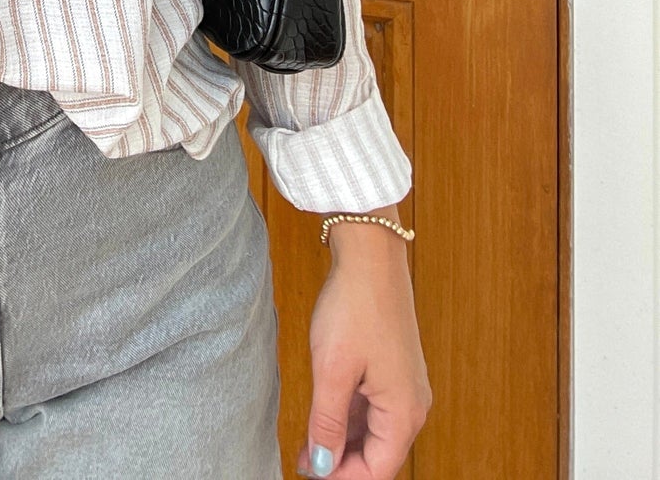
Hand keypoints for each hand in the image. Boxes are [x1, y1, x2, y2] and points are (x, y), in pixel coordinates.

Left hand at [296, 212, 430, 478]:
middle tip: (304, 464)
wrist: (370, 256)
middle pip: (378, 455)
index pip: (377, 470)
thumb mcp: (332, 369)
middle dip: (341, 464)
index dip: (342, 478)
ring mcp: (402, 387)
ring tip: (306, 450)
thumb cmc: (355, 305)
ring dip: (341, 444)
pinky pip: (371, 409)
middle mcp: (411, 404)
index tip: (311, 475)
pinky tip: (320, 422)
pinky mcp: (391, 371)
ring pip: (372, 433)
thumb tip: (322, 465)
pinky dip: (346, 420)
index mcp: (404, 411)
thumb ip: (326, 422)